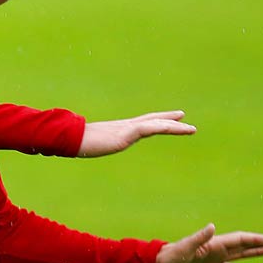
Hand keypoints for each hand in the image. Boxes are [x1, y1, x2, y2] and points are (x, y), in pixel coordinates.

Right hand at [76, 110, 195, 156]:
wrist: (70, 139)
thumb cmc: (77, 142)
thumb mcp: (92, 145)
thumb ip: (94, 143)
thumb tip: (87, 146)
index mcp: (121, 130)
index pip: (144, 123)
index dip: (158, 119)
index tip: (172, 117)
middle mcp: (127, 126)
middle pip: (154, 120)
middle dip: (170, 120)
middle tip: (184, 116)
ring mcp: (128, 129)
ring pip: (157, 124)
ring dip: (175, 127)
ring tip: (192, 129)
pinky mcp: (127, 133)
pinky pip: (150, 128)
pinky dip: (163, 126)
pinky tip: (174, 127)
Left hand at [157, 224, 262, 262]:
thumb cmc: (173, 255)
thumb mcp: (186, 247)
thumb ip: (199, 237)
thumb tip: (212, 227)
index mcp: (216, 243)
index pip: (242, 240)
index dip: (258, 239)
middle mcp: (219, 249)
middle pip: (245, 245)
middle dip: (262, 243)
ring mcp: (217, 259)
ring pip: (241, 255)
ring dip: (256, 253)